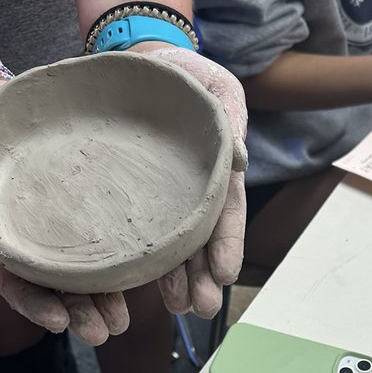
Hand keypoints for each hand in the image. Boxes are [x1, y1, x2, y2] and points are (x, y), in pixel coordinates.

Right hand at [0, 82, 129, 345]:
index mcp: (0, 243)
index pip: (16, 285)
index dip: (36, 306)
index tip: (57, 322)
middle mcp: (36, 243)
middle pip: (59, 288)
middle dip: (80, 314)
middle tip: (102, 333)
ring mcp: (64, 226)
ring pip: (88, 271)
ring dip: (106, 300)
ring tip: (123, 321)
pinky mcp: (89, 202)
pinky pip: (110, 235)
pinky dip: (125, 257)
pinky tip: (145, 273)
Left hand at [129, 43, 247, 317]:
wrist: (136, 64)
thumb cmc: (182, 76)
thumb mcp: (213, 85)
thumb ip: (228, 114)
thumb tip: (241, 158)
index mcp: (216, 171)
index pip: (225, 211)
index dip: (227, 243)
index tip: (225, 273)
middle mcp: (190, 194)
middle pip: (200, 241)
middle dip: (203, 277)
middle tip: (203, 308)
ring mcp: (161, 202)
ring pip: (170, 248)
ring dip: (176, 281)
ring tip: (177, 308)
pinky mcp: (130, 204)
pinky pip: (133, 235)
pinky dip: (138, 264)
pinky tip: (137, 288)